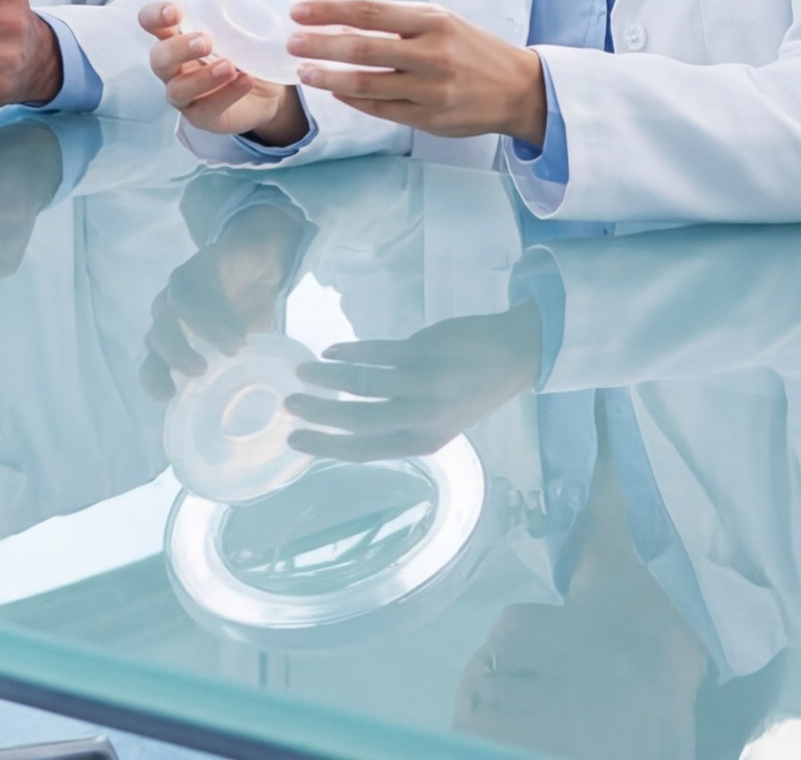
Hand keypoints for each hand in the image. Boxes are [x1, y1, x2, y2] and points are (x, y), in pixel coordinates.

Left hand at [137, 194, 314, 400]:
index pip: (150, 361)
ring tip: (230, 349)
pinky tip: (239, 328)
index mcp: (171, 339)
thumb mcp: (238, 348)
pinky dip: (217, 309)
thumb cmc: (243, 315)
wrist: (259, 265)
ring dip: (199, 330)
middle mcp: (169, 314)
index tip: (167, 397)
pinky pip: (199, 284)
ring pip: (172, 307)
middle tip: (199, 371)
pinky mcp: (201, 264)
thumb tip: (247, 408)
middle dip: (173, 355)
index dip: (153, 379)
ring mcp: (182, 287)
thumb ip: (233, 372)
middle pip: (155, 336)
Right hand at [139, 0, 306, 144]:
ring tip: (229, 66)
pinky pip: (206, 109)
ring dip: (202, 77)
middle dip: (178, 49)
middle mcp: (173, 66)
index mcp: (176, 36)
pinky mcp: (200, 116)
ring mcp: (184, 93)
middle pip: (158, 58)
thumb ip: (237, 10)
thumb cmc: (244, 51)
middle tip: (205, 42)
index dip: (154, 16)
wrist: (266, 91)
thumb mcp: (241, 27)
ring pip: (176, 89)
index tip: (174, 11)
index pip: (150, 22)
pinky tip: (245, 80)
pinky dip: (226, 94)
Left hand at [285, 0, 549, 144]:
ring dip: (329, 78)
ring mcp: (430, 90)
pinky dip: (354, 100)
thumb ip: (396, 22)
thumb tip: (340, 20)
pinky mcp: (429, 119)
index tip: (298, 11)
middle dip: (320, 45)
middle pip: (363, 49)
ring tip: (304, 72)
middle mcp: (432, 54)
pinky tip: (335, 91)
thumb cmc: (473, 50)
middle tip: (291, 43)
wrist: (519, 89)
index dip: (329, 11)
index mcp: (433, 21)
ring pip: (368, 85)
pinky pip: (381, 109)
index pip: (369, 11)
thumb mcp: (441, 22)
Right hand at [290, 301, 543, 461]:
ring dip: (326, 377)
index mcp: (425, 441)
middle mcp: (422, 415)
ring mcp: (423, 382)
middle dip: (318, 413)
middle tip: (288, 404)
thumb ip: (399, 425)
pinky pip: (377, 352)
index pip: (365, 451)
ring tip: (302, 371)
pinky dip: (349, 350)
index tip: (293, 440)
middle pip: (358, 419)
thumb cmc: (468, 393)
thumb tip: (347, 425)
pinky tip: (331, 350)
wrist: (512, 357)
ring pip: (362, 382)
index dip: (326, 447)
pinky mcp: (423, 351)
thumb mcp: (438, 422)